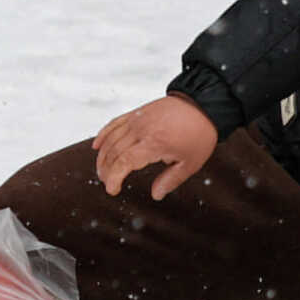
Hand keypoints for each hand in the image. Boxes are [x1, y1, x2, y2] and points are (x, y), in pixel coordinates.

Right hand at [94, 94, 219, 198]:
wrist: (202, 104)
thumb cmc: (198, 133)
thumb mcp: (190, 163)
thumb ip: (171, 180)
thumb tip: (156, 195)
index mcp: (154, 144)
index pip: (124, 162)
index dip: (114, 177)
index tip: (112, 189)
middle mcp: (141, 130)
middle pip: (114, 152)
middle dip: (106, 170)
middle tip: (108, 182)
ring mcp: (137, 120)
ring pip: (110, 139)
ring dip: (102, 157)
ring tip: (102, 170)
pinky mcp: (136, 113)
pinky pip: (114, 124)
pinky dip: (103, 135)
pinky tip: (97, 146)